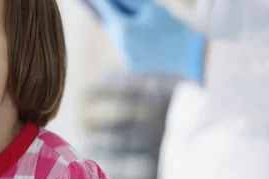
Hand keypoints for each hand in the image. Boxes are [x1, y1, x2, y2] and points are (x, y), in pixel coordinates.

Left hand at [86, 0, 205, 82]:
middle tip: (96, 4)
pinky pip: (125, 47)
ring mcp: (125, 55)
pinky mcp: (132, 64)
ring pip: (116, 37)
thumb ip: (130, 2)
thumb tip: (114, 0)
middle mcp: (121, 44)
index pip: (106, 10)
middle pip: (108, 24)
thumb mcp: (152, 8)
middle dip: (104, 13)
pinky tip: (127, 31)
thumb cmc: (172, 26)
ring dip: (114, 26)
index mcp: (124, 28)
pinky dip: (126, 39)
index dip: (98, 1)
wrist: (189, 55)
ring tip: (108, 15)